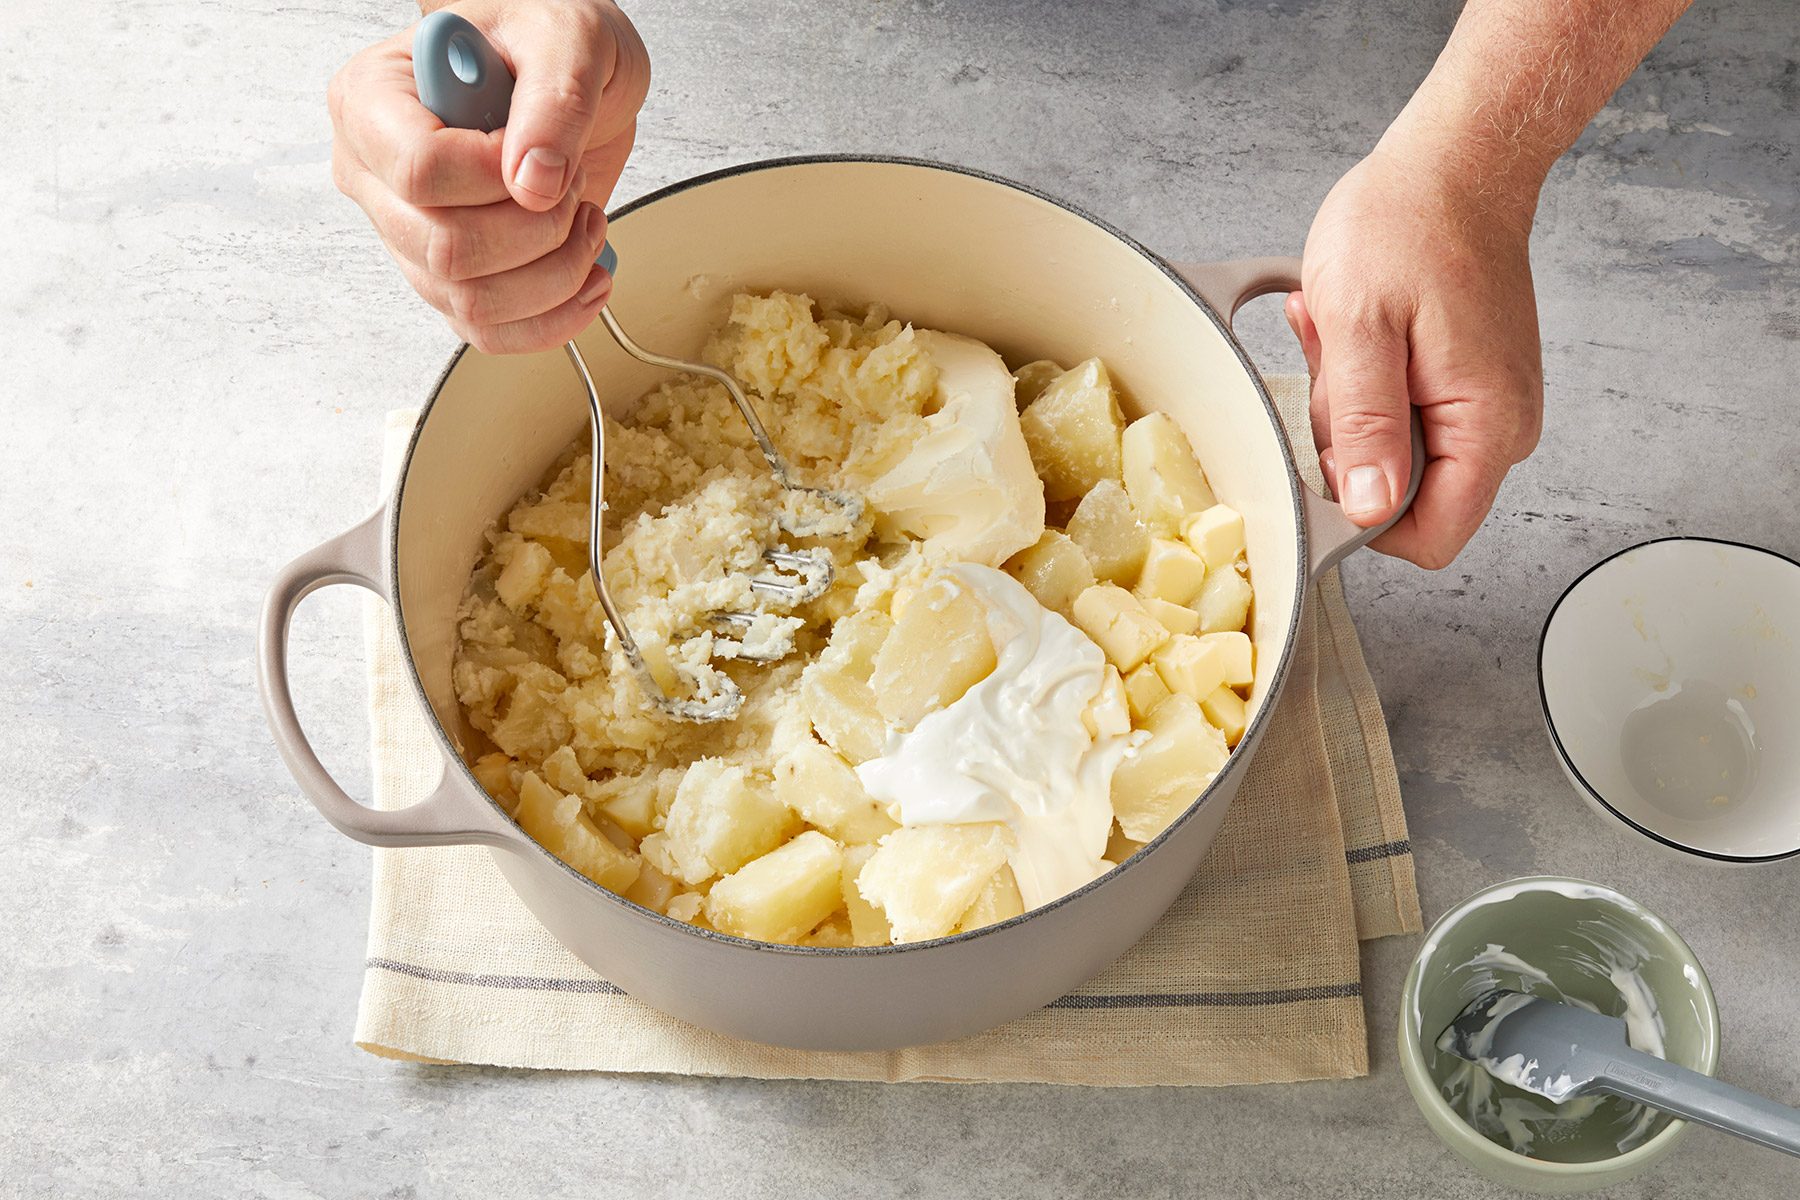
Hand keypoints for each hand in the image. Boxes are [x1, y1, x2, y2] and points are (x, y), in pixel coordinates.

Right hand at [328, 0, 649, 353]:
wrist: (568, 70)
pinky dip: (554, 319)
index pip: (420, 173)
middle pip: (445, 251)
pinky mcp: (449, 279)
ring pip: (470, 303)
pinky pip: (490, 333)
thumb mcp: (566, 38)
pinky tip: (588, 276)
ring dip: (555, 276)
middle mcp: (375, 174)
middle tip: (574, 180)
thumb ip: (553, 102)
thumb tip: (534, 181)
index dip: (497, 178)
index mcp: (373, 100)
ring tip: (586, 219)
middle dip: (538, 231)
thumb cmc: (545, 36)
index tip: (545, 149)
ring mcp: (408, 234)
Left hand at [1287, 141, 1543, 568]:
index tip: (1327, 456)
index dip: (1363, 517)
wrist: (1456, 163)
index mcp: (1485, 427)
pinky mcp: (1466, 384)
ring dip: (1347, 401)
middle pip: (1402, 496)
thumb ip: (1364, 425)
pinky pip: (1397, 411)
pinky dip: (1362, 378)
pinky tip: (1354, 330)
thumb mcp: (1360, 326)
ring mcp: (1485, 405)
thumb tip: (1367, 507)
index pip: (1429, 538)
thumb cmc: (1409, 222)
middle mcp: (1499, 428)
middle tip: (1335, 364)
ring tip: (1343, 333)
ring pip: (1390, 451)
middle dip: (1347, 441)